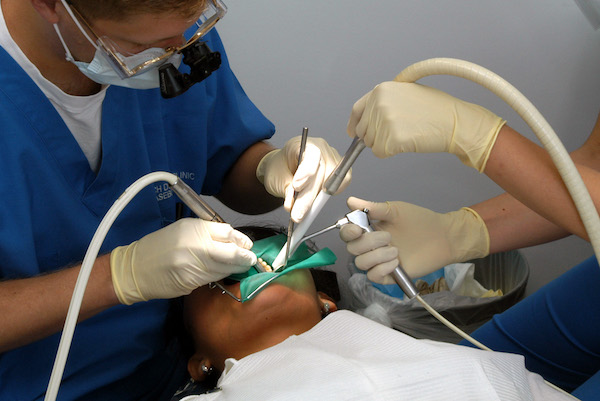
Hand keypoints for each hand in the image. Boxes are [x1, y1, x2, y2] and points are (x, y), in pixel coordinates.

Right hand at [110, 219, 256, 304]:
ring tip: (241, 266)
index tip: (247, 245)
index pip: (227, 232)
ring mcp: (194, 265)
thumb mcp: (182, 230)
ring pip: (225, 268)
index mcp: (193, 228)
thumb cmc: (159, 247)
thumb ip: (207, 233)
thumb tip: (232, 240)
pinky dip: (221, 275)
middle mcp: (196, 245)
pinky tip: (222, 272)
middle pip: (232, 252)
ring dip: (235, 268)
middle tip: (251, 259)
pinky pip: (213, 278)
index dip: (241, 240)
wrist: (135, 269)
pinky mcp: (192, 282)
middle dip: (245, 257)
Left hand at [256, 136, 349, 221]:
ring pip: (332, 181)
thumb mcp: (275, 178)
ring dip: (317, 199)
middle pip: (322, 173)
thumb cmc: (279, 169)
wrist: (282, 168)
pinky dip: (328, 195)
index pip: (311, 155)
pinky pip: (342, 183)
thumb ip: (285, 190)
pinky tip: (316, 201)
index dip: (307, 171)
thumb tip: (292, 205)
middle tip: (298, 214)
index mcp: (302, 144)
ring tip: (303, 211)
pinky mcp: (338, 169)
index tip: (297, 187)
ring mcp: (331, 158)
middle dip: (309, 197)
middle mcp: (320, 149)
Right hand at [339, 196, 489, 283]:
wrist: (442, 236)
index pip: (347, 233)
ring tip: (395, 251)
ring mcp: (379, 261)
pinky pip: (373, 277)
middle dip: (367, 243)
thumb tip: (350, 201)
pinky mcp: (389, 275)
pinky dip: (381, 269)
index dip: (347, 232)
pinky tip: (396, 263)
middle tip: (388, 237)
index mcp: (369, 229)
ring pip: (361, 264)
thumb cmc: (419, 220)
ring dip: (376, 257)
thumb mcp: (396, 210)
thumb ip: (373, 208)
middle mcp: (371, 246)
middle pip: (352, 249)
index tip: (358, 229)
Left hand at [347, 81, 504, 171]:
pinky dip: (391, 152)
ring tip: (406, 133)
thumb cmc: (436, 109)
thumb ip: (384, 102)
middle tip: (398, 132)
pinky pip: (380, 153)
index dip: (354, 124)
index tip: (353, 133)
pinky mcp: (390, 137)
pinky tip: (407, 142)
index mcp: (381, 89)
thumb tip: (367, 119)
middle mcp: (379, 102)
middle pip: (363, 130)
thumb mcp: (405, 93)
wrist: (454, 121)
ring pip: (371, 143)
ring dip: (385, 144)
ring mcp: (384, 120)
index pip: (357, 110)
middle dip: (375, 136)